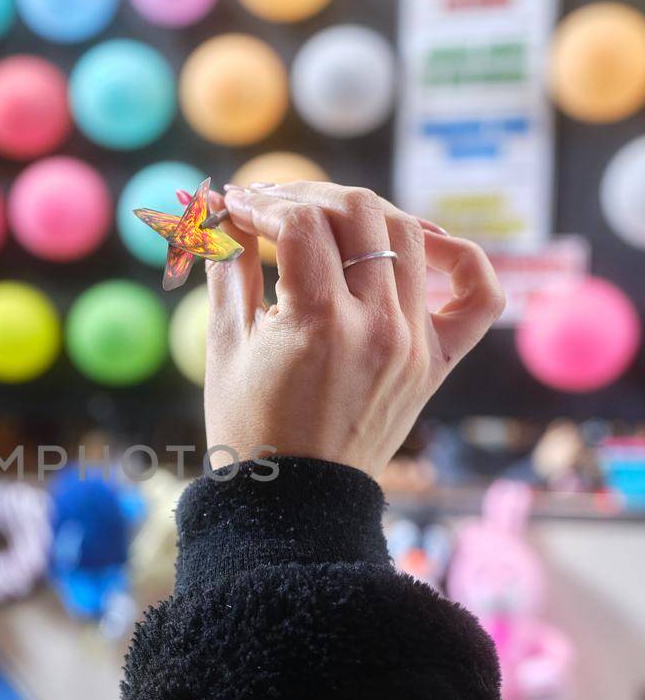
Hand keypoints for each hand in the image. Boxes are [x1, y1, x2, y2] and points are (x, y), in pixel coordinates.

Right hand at [203, 181, 504, 478]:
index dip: (261, 203)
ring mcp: (415, 342)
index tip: (235, 206)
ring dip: (364, 211)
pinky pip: (478, 296)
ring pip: (409, 234)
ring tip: (325, 218)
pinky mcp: (437, 361)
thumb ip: (227, 265)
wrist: (295, 505)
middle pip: (359, 212)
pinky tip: (425, 242)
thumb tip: (221, 208)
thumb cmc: (248, 429)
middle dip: (308, 195)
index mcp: (318, 324)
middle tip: (273, 205)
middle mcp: (378, 326)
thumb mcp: (225, 344)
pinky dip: (461, 256)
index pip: (301, 222)